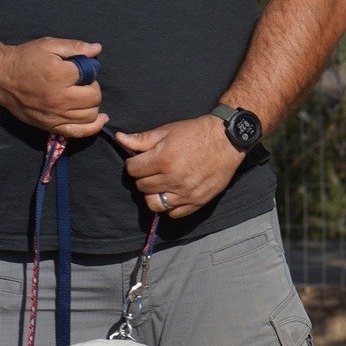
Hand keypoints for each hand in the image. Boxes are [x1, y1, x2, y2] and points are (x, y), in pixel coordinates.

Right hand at [0, 37, 105, 137]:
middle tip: (82, 84)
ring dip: (92, 105)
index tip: (80, 70)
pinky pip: (79, 132)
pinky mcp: (51, 126)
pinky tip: (99, 118)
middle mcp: (58, 98)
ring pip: (90, 115)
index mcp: (58, 75)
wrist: (0, 77)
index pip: (90, 77)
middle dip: (93, 88)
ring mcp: (55, 115)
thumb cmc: (24, 58)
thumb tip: (97, 49)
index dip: (89, 72)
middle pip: (94, 98)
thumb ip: (74, 47)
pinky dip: (93, 127)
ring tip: (83, 97)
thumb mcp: (48, 45)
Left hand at [114, 115, 245, 219]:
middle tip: (150, 171)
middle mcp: (174, 179)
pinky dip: (169, 207)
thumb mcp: (166, 131)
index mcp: (163, 160)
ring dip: (152, 194)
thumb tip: (119, 139)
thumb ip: (142, 139)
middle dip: (142, 178)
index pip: (133, 170)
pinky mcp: (198, 201)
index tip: (140, 160)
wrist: (226, 140)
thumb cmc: (194, 133)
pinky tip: (171, 195)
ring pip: (154, 204)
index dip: (133, 164)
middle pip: (142, 187)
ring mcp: (186, 193)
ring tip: (158, 185)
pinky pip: (174, 213)